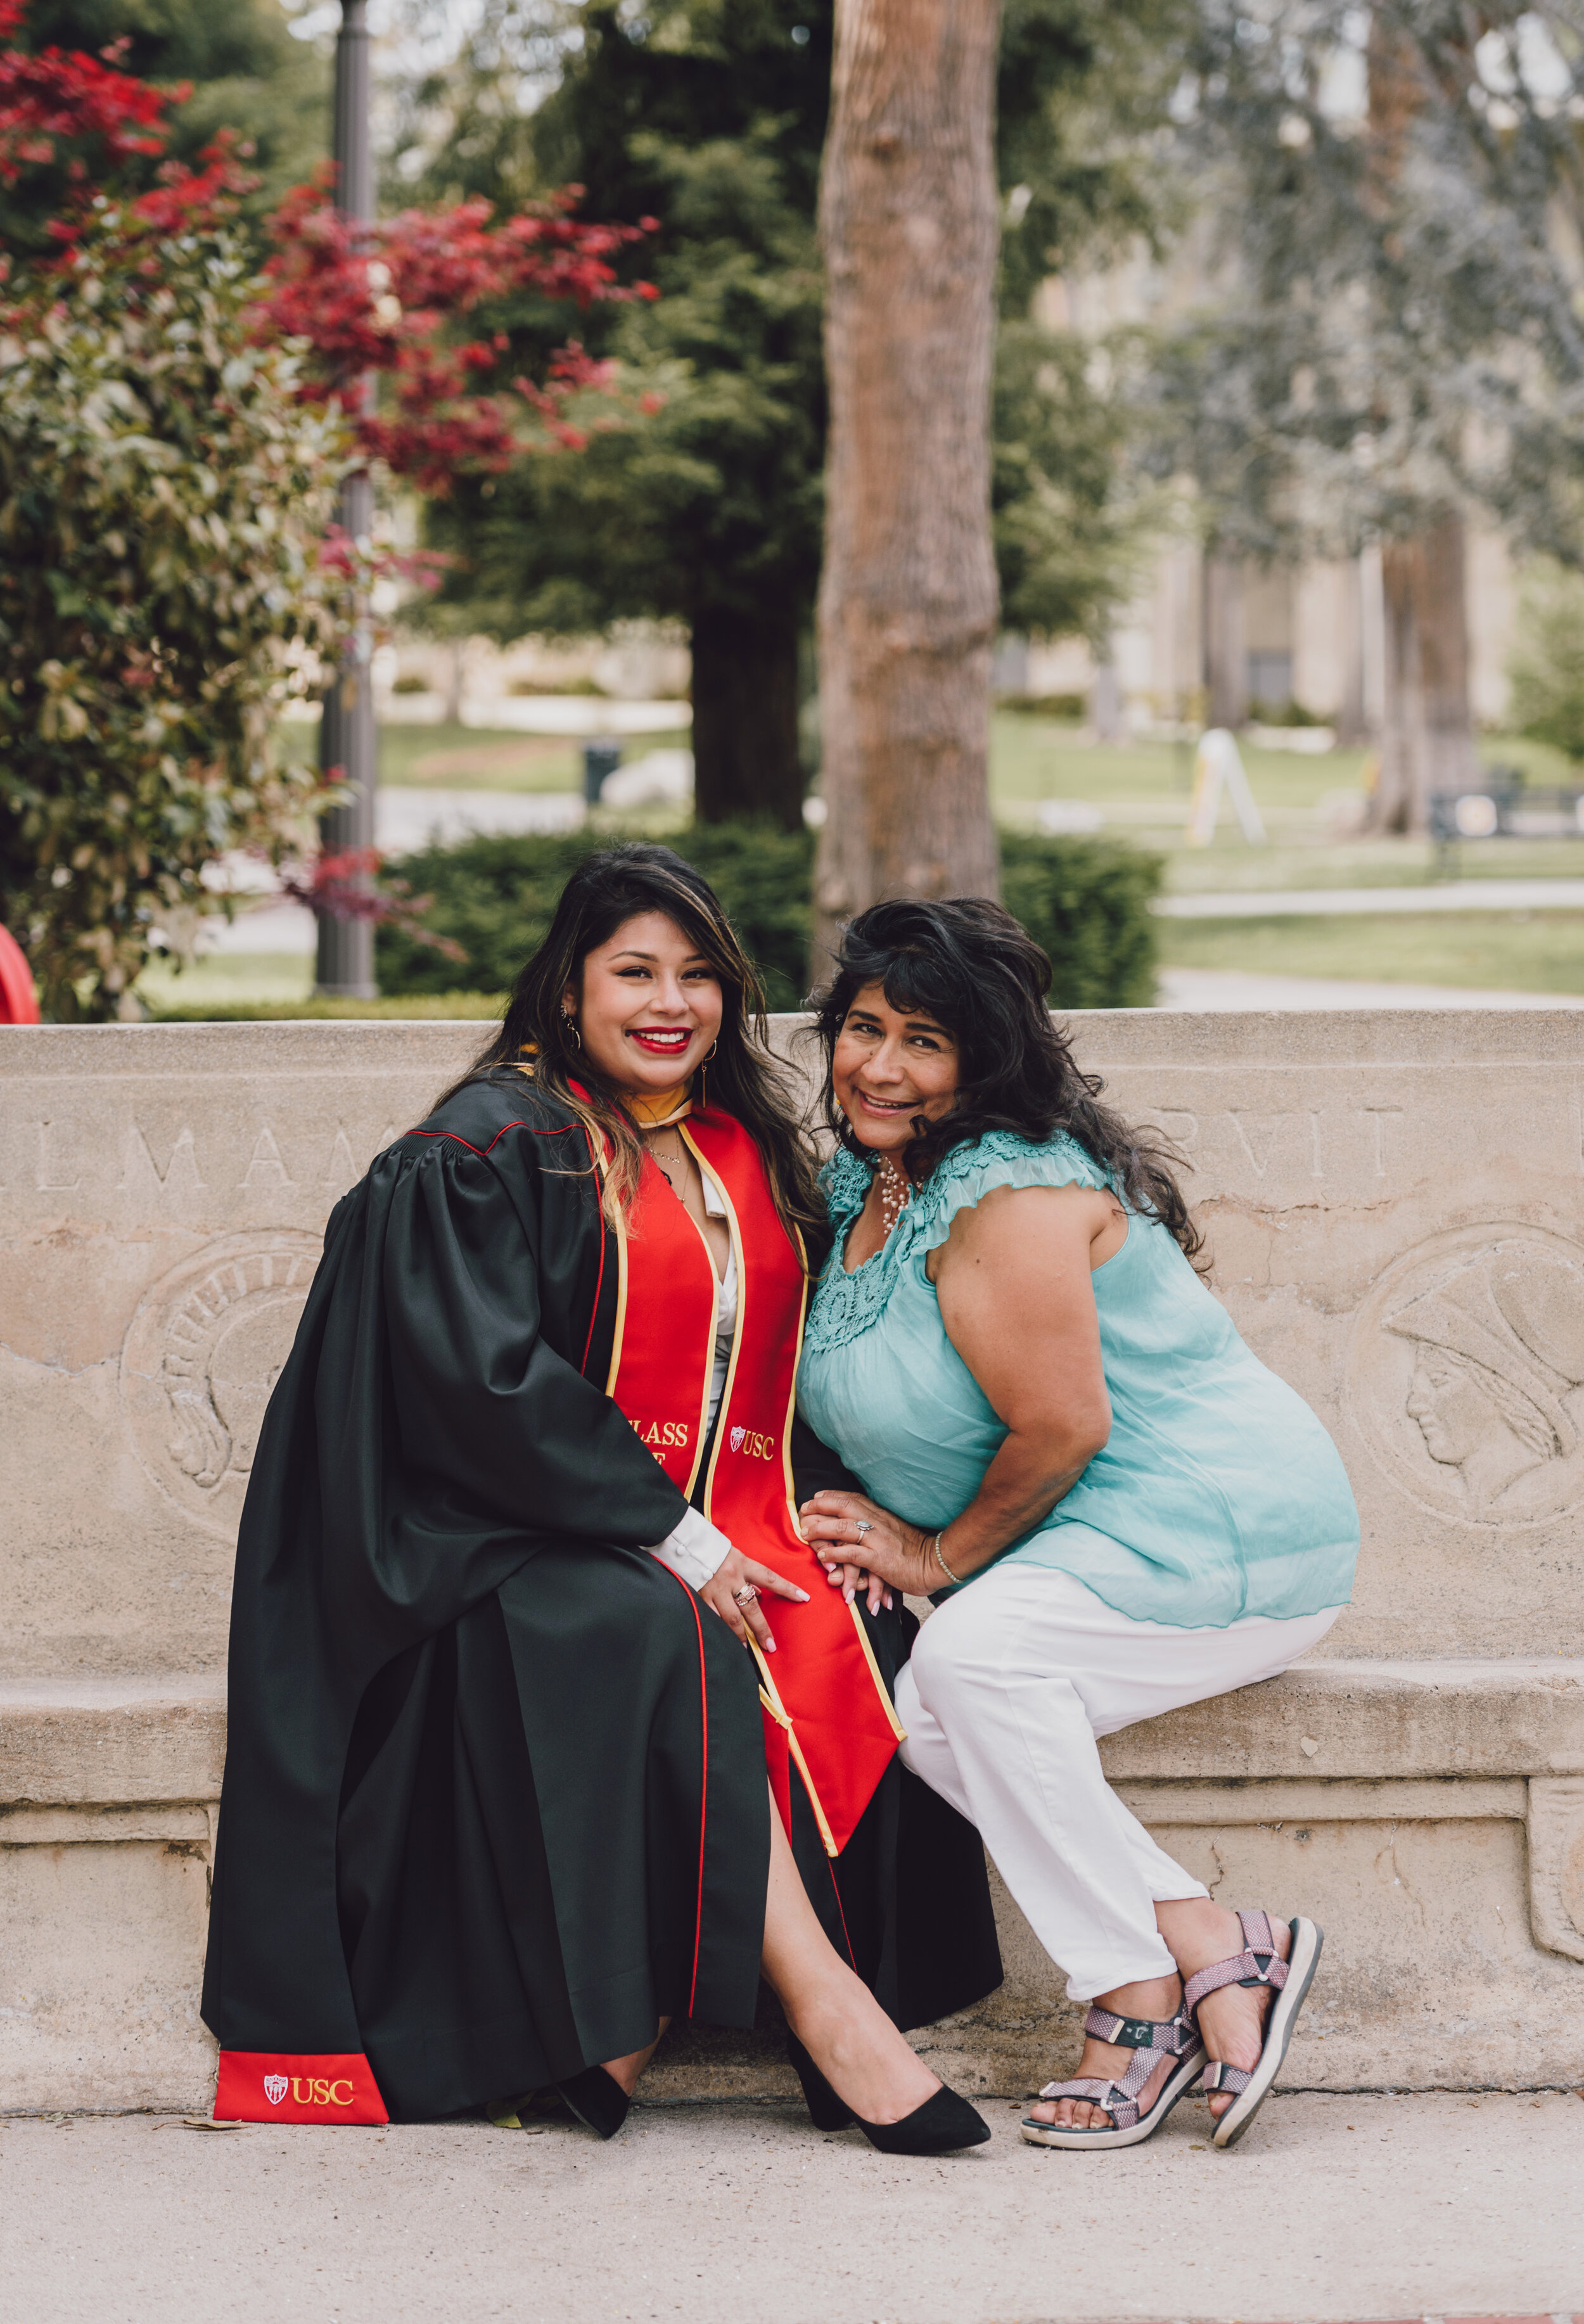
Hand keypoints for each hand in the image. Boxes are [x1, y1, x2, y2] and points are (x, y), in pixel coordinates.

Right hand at [698, 1547, 809, 1653]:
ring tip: (747, 1646)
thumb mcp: (736, 1557)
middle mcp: (732, 1577)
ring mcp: (715, 1589)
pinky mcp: (701, 1596)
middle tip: (770, 1645)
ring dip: (740, 1634)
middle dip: (761, 1628)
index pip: (770, 1578)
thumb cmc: (714, 1549)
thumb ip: (748, 1576)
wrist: (686, 1544)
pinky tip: (724, 1639)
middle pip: (751, 1607)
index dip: (788, 1588)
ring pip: (731, 1618)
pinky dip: (720, 1628)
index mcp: (743, 1564)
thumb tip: (759, 1596)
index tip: (803, 1598)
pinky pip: (712, 1617)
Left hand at [796, 1490, 933, 1608]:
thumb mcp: (895, 1531)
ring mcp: (879, 1540)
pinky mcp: (880, 1560)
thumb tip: (861, 1526)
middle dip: (820, 1506)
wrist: (937, 1564)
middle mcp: (878, 1523)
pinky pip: (853, 1553)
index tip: (816, 1498)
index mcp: (881, 1515)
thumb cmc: (916, 1551)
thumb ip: (878, 1526)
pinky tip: (823, 1554)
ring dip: (821, 1528)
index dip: (831, 1497)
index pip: (852, 1498)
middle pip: (843, 1506)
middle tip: (803, 1511)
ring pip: (844, 1527)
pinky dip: (835, 1552)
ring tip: (805, 1533)